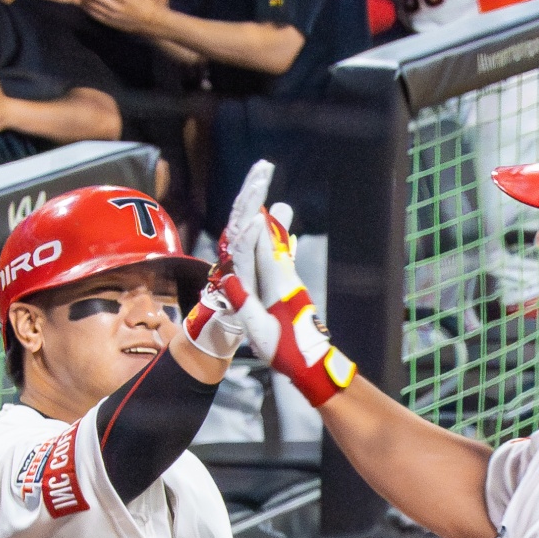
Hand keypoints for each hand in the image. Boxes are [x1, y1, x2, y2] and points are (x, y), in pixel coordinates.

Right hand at [228, 197, 357, 404]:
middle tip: (262, 173)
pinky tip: (274, 223)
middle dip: (260, 204)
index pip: (259, 241)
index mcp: (274, 282)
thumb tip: (227, 277)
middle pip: (266, 233)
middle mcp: (281, 274)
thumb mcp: (261, 330)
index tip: (255, 189)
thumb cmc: (285, 351)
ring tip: (265, 188)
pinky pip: (275, 254)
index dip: (254, 215)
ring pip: (272, 240)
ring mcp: (285, 278)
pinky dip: (271, 237)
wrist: (311, 364)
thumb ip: (245, 303)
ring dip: (266, 215)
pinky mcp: (287, 285)